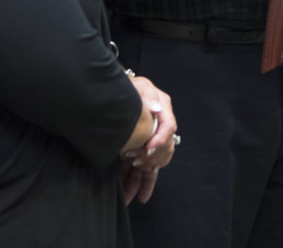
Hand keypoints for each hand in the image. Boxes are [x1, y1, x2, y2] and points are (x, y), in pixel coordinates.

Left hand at [121, 76, 177, 204]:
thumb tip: (157, 108)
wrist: (114, 93)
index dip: (160, 139)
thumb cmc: (130, 87)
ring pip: (151, 164)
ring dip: (142, 180)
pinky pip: (144, 170)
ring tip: (132, 196)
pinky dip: (141, 183)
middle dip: (150, 161)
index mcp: (163, 109)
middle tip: (135, 164)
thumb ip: (148, 96)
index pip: (168, 126)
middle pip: (162, 149)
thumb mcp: (140, 86)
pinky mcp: (139, 151)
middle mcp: (159, 127)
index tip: (148, 148)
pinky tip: (137, 196)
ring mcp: (149, 141)